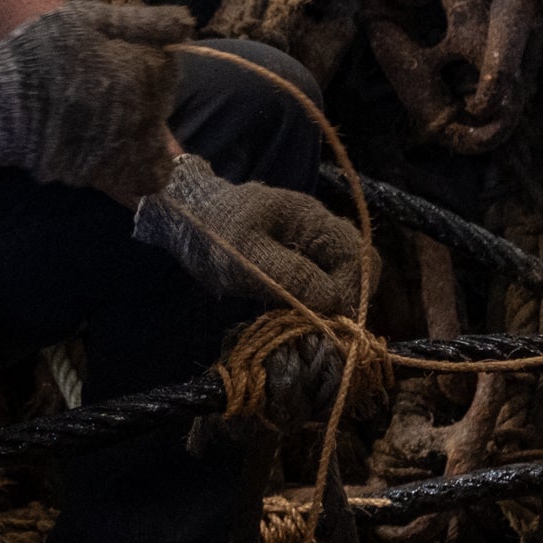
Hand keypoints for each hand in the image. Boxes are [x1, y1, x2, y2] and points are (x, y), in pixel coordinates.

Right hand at [0, 1, 190, 198]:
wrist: (0, 103)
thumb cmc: (41, 53)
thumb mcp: (89, 20)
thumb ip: (144, 22)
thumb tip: (189, 24)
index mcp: (143, 72)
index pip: (168, 69)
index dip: (146, 62)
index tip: (117, 59)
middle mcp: (143, 113)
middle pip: (162, 107)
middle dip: (143, 98)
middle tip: (103, 90)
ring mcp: (126, 148)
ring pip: (158, 148)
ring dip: (143, 137)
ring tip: (105, 124)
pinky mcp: (106, 175)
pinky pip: (140, 179)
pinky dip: (133, 169)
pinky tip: (107, 152)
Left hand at [133, 153, 362, 315]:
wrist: (183, 216)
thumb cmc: (211, 231)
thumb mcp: (245, 256)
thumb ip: (290, 275)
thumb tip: (333, 301)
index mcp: (312, 219)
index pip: (359, 255)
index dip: (352, 291)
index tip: (329, 320)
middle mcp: (319, 228)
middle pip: (357, 265)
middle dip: (346, 298)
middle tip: (321, 326)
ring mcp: (308, 241)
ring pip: (340, 275)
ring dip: (330, 302)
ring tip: (306, 323)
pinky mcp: (296, 256)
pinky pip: (320, 279)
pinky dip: (314, 300)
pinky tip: (294, 313)